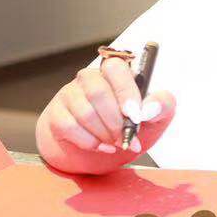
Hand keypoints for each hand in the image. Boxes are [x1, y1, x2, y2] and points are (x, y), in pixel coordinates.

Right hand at [41, 55, 175, 159]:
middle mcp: (90, 78)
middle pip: (98, 93)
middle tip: (126, 138)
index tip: (136, 116)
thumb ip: (161, 106)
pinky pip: (69, 127)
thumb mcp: (154, 117)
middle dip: (116, 122)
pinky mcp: (56, 114)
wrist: (99, 148)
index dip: (126, 92)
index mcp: (115, 71)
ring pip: (84, 113)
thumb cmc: (128, 125)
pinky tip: (101, 146)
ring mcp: (69, 94)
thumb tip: (150, 108)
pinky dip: (89, 142)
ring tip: (116, 143)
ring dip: (104, 134)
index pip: (116, 68)